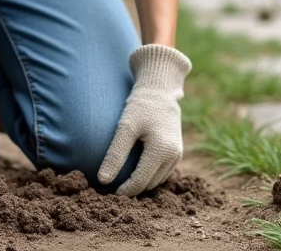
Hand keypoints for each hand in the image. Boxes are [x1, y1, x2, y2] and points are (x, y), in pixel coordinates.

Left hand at [97, 44, 191, 195]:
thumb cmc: (141, 106)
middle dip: (132, 188)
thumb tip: (103, 181)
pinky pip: (162, 172)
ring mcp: (177, 155)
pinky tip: (135, 169)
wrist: (160, 89)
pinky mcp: (177, 151)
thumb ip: (115, 154)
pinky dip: (149, 175)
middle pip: (149, 184)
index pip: (140, 182)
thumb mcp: (125, 127)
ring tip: (122, 179)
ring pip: (156, 181)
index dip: (123, 191)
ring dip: (141, 183)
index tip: (107, 191)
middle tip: (112, 186)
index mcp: (162, 151)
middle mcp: (173, 156)